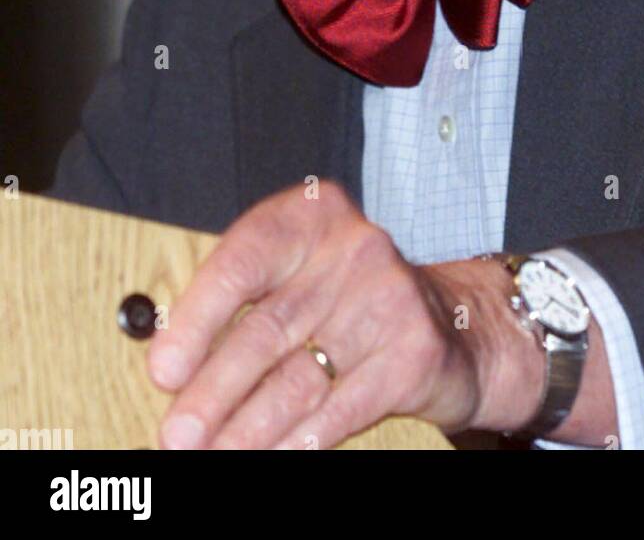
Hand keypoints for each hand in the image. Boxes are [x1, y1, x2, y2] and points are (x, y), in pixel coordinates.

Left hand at [146, 180, 545, 448]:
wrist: (450, 325)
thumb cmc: (349, 297)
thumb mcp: (298, 275)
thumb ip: (244, 300)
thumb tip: (174, 362)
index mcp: (313, 216)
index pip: (245, 259)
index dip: (199, 316)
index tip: (165, 366)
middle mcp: (354, 249)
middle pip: (267, 329)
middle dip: (213, 391)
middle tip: (177, 432)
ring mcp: (388, 299)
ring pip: (299, 377)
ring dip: (245, 428)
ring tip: (209, 453)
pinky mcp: (412, 352)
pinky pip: (341, 408)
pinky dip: (299, 440)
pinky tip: (270, 455)